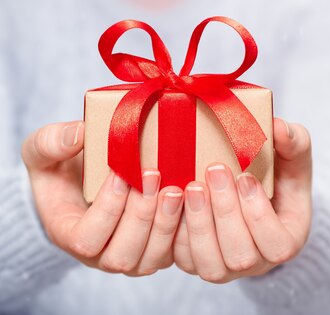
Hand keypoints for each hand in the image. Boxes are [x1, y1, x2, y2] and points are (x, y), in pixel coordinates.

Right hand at [22, 121, 183, 275]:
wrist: (90, 179)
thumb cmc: (62, 167)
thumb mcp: (43, 150)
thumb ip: (51, 143)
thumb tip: (78, 134)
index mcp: (70, 236)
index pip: (87, 240)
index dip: (106, 209)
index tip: (120, 173)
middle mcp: (102, 256)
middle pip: (123, 255)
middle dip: (140, 215)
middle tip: (154, 176)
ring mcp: (135, 258)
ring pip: (152, 257)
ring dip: (165, 223)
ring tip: (174, 188)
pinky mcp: (161, 252)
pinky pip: (177, 253)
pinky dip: (185, 229)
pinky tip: (192, 199)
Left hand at [173, 118, 311, 282]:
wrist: (249, 185)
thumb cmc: (276, 172)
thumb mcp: (293, 154)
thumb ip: (294, 141)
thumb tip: (277, 128)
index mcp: (287, 241)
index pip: (278, 245)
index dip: (259, 214)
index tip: (245, 177)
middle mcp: (258, 263)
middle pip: (242, 257)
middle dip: (225, 213)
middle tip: (214, 170)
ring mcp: (227, 268)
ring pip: (210, 266)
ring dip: (199, 225)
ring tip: (192, 186)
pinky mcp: (197, 262)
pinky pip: (183, 260)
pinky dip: (175, 233)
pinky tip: (174, 200)